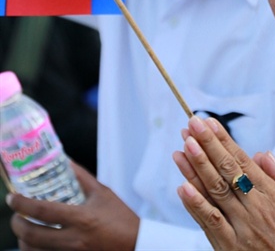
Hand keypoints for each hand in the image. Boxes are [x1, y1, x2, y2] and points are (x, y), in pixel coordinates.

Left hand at [6, 162, 138, 250]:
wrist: (135, 245)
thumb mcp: (102, 194)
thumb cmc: (120, 217)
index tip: (12, 198)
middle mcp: (73, 239)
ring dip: (24, 241)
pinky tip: (37, 244)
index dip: (22, 204)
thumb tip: (66, 160)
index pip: (43, 211)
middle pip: (32, 236)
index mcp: (81, 218)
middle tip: (15, 216)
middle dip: (17, 225)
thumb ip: (82, 178)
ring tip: (24, 230)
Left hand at [173, 116, 274, 250]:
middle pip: (225, 170)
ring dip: (196, 166)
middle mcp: (254, 207)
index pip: (242, 160)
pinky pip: (210, 222)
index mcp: (271, 195)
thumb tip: (263, 153)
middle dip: (207, 144)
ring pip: (214, 191)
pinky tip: (183, 187)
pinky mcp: (229, 247)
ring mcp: (241, 227)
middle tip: (191, 124)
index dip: (224, 140)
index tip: (209, 122)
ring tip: (183, 145)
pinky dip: (195, 205)